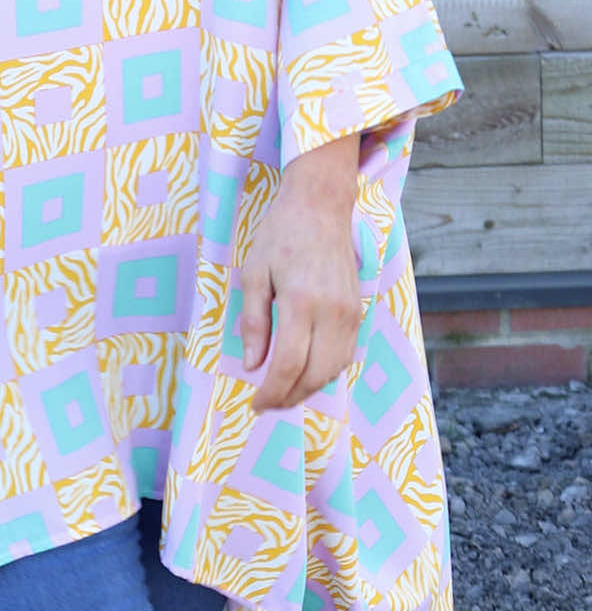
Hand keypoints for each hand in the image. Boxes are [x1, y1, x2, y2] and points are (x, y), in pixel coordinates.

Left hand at [239, 134, 361, 413]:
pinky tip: (305, 371)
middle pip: (315, 375)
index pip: (289, 364)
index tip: (255, 404)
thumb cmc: (281, 234)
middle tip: (267, 404)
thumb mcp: (254, 272)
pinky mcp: (358, 311)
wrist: (321, 205)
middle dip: (290, 397)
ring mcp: (350, 313)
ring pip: (334, 369)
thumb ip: (254, 321)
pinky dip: (326, 371)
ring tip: (283, 393)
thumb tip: (252, 364)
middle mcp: (332, 313)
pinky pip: (345, 354)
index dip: (271, 392)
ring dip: (309, 389)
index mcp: (302, 302)